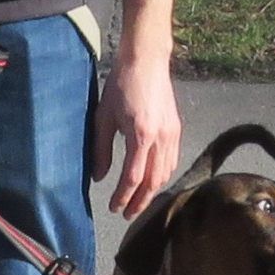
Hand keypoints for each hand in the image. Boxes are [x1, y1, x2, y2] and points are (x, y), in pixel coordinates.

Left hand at [92, 40, 182, 215]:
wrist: (146, 60)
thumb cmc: (121, 85)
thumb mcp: (103, 117)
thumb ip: (101, 149)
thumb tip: (98, 178)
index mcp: (140, 135)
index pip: (133, 177)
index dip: (123, 197)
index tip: (114, 208)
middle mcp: (161, 138)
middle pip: (153, 181)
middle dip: (140, 201)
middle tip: (127, 214)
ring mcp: (172, 133)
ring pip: (166, 173)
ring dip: (152, 191)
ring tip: (138, 201)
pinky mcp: (176, 128)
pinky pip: (172, 160)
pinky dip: (162, 175)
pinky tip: (151, 180)